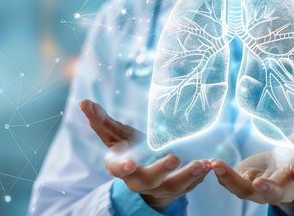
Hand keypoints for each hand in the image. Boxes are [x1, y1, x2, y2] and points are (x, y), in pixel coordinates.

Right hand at [80, 99, 210, 210]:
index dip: (123, 167)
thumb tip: (83, 102)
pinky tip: (210, 166)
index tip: (131, 163)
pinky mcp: (176, 190)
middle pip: (146, 180)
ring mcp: (157, 188)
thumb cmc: (129, 147)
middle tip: (174, 158)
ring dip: (188, 176)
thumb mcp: (116, 134)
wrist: (145, 170)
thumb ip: (101, 120)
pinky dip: (200, 178)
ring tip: (202, 164)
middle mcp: (137, 181)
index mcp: (119, 166)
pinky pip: (189, 187)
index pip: (117, 169)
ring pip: (172, 187)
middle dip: (160, 170)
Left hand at [211, 121, 293, 214]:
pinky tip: (211, 164)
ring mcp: (261, 185)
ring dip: (232, 181)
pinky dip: (221, 174)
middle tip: (262, 186)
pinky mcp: (244, 181)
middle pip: (278, 190)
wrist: (283, 166)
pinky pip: (231, 181)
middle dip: (271, 189)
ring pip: (247, 190)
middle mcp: (282, 183)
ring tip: (218, 166)